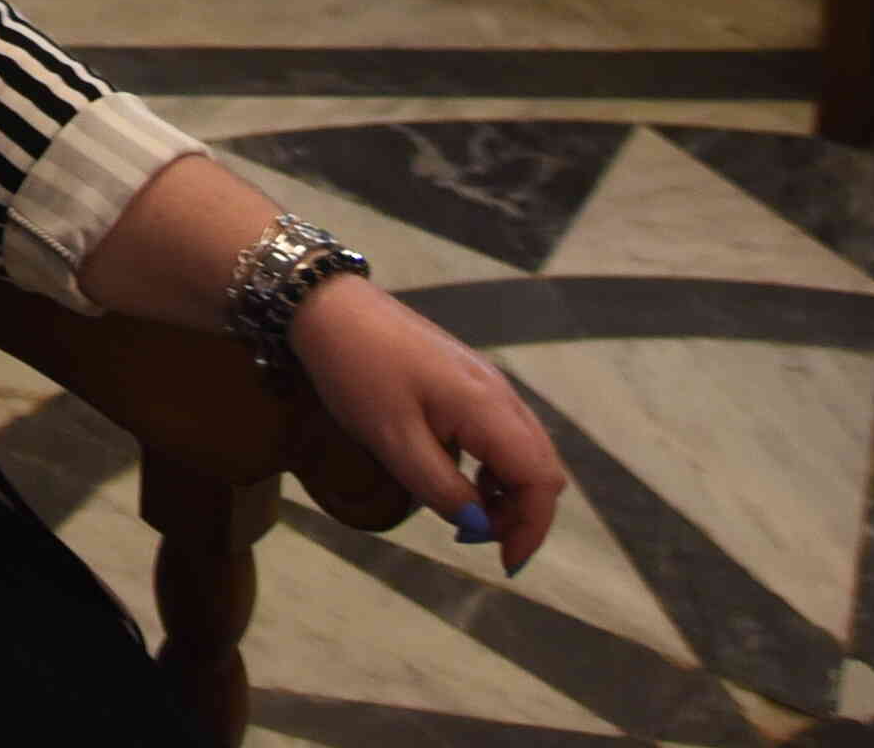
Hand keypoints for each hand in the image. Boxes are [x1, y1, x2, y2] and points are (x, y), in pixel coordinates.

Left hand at [289, 279, 569, 573]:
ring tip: (468, 517)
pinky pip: (503, 435)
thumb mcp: (393, 441)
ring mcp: (486, 384)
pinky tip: (462, 481)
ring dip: (509, 493)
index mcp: (488, 407)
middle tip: (478, 541)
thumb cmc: (357, 372)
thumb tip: (480, 527)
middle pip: (542, 468)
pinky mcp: (468, 382)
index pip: (540, 479)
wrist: (331, 308)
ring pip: (525, 452)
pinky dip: (495, 468)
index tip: (504, 564)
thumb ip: (442, 490)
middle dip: (523, 514)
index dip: (531, 528)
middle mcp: (500, 393)